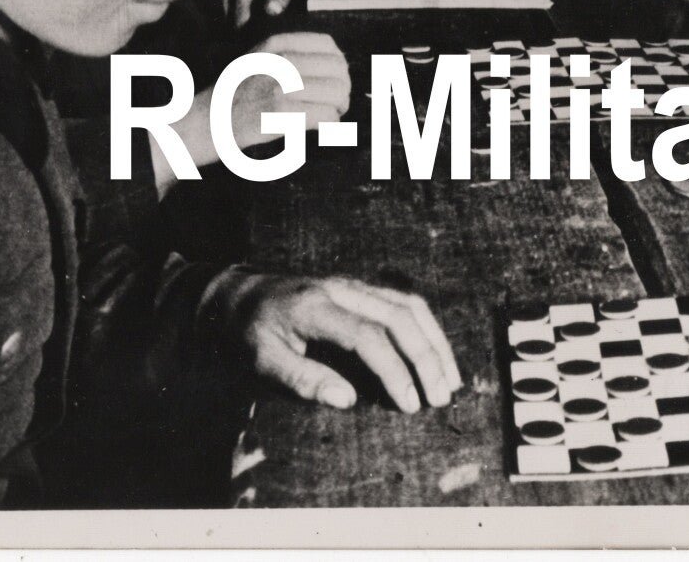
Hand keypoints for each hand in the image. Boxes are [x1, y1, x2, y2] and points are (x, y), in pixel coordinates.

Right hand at [151, 33, 350, 195]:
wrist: (206, 122)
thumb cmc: (235, 94)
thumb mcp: (259, 59)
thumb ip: (292, 55)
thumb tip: (339, 65)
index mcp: (275, 43)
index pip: (327, 45)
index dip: (340, 64)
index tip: (338, 78)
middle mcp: (279, 60)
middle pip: (337, 70)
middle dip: (343, 89)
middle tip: (339, 102)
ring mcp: (279, 86)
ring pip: (336, 93)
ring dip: (340, 107)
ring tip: (333, 115)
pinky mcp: (280, 113)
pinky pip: (325, 116)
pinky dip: (329, 124)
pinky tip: (322, 127)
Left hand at [208, 272, 461, 412]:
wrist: (238, 295)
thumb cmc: (248, 334)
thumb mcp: (262, 361)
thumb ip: (302, 379)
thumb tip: (348, 400)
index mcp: (316, 307)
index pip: (368, 336)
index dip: (394, 370)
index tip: (410, 404)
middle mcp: (342, 289)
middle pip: (399, 316)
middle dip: (426, 358)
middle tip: (440, 398)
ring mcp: (355, 285)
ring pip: (409, 305)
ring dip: (435, 342)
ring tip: (450, 381)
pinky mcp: (362, 288)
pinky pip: (405, 302)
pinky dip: (427, 329)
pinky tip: (436, 354)